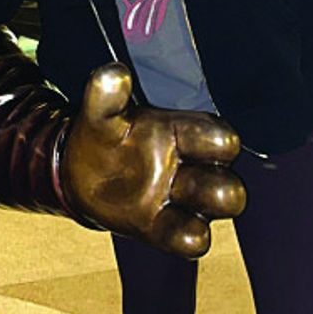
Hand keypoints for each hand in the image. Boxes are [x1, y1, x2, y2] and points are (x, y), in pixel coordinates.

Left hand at [60, 63, 245, 257]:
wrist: (79, 174)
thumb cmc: (104, 138)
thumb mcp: (100, 115)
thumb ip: (105, 95)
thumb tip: (114, 74)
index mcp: (184, 134)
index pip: (222, 137)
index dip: (215, 140)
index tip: (182, 140)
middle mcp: (193, 168)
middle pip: (233, 183)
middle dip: (216, 182)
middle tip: (180, 175)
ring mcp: (183, 200)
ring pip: (223, 208)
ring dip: (204, 206)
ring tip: (170, 195)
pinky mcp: (168, 228)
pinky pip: (195, 240)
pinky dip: (186, 235)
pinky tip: (155, 218)